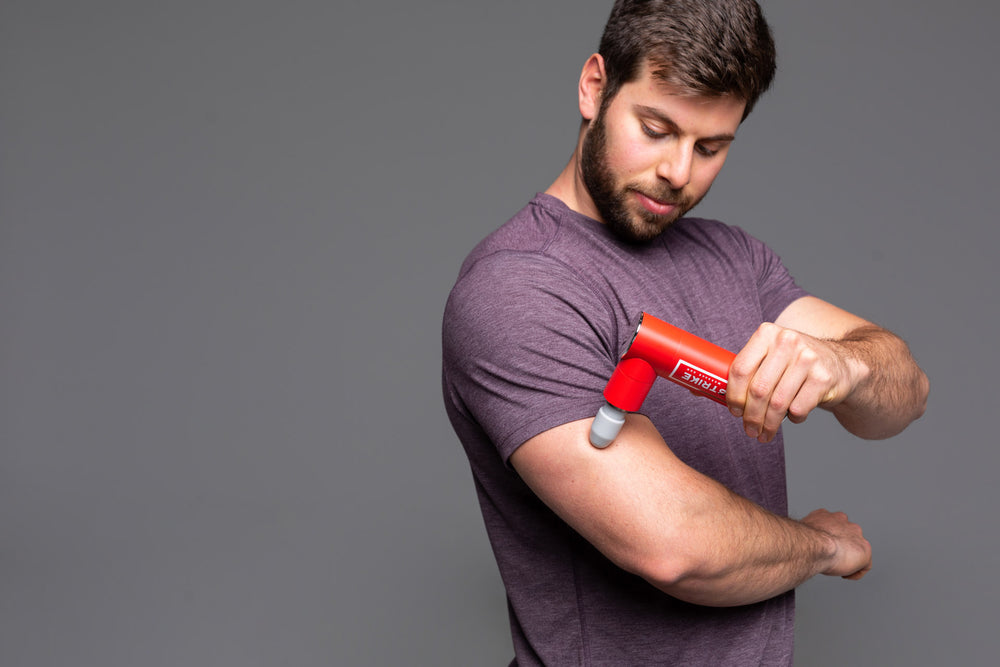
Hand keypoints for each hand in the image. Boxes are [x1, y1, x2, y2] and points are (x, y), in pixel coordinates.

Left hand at [726, 323, 857, 442]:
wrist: (842, 363)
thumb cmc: (795, 365)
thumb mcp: (772, 356)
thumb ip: (748, 369)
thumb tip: (706, 392)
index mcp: (766, 333)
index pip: (740, 369)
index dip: (733, 395)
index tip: (734, 411)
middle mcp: (787, 341)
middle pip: (758, 390)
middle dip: (751, 416)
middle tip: (749, 430)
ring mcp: (808, 358)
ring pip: (777, 403)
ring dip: (768, 424)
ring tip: (764, 433)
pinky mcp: (823, 377)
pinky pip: (798, 409)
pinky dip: (793, 419)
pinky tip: (793, 415)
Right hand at [801, 509, 872, 579]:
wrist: (815, 545)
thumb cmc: (804, 541)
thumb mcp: (801, 534)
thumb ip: (806, 536)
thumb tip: (799, 545)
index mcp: (826, 515)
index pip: (833, 525)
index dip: (829, 538)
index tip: (823, 548)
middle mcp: (843, 521)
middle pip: (847, 535)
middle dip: (841, 546)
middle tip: (832, 558)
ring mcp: (856, 535)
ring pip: (857, 548)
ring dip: (849, 558)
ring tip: (839, 568)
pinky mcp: (864, 551)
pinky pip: (864, 565)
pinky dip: (856, 572)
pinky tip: (846, 576)